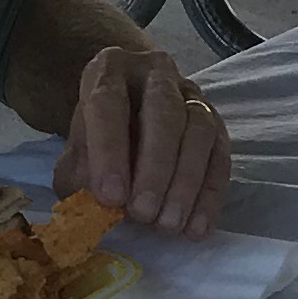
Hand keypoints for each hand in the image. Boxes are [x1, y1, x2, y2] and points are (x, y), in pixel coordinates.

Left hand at [55, 43, 231, 237]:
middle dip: (155, 168)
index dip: (109, 151)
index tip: (110, 197)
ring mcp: (191, 95)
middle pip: (163, 112)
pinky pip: (221, 156)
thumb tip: (90, 208)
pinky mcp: (216, 122)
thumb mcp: (76, 151)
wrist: (128, 114)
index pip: (109, 102)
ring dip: (185, 183)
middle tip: (142, 214)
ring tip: (167, 225)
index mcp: (109, 70)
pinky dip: (209, 196)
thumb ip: (78, 175)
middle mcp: (155, 73)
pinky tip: (195, 228)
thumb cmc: (97, 137)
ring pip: (199, 131)